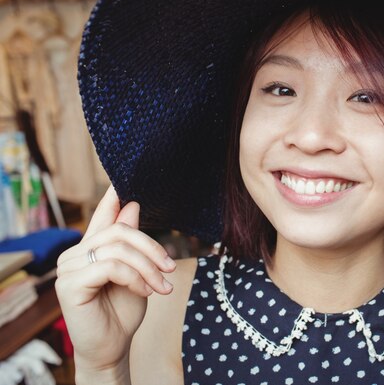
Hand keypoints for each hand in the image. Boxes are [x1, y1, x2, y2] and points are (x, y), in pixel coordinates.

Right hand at [55, 185, 175, 375]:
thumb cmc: (124, 311)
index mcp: (92, 248)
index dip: (112, 198)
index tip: (124, 181)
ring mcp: (68, 269)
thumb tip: (131, 205)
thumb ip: (131, 243)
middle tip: (170, 268)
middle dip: (151, 248)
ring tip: (162, 287)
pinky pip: (110, 267)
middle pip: (119, 232)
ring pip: (118, 249)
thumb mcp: (137, 272)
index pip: (102, 216)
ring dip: (147, 267)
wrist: (114, 347)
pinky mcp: (69, 285)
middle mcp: (75, 254)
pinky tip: (146, 292)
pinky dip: (135, 278)